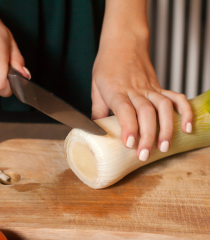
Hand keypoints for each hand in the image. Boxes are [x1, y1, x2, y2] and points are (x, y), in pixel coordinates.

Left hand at [92, 0, 192, 160]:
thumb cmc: (107, 64)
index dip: (128, 127)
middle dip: (147, 135)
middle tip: (144, 154)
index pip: (124, 109)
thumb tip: (96, 130)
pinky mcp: (159, 87)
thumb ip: (98, 110)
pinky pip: (176, 98)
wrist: (124, 41)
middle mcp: (135, 89)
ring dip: (166, 128)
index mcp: (116, 90)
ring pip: (163, 107)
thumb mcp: (96, 87)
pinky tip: (186, 127)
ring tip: (164, 147)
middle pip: (146, 112)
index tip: (130, 143)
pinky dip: (184, 111)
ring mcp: (150, 88)